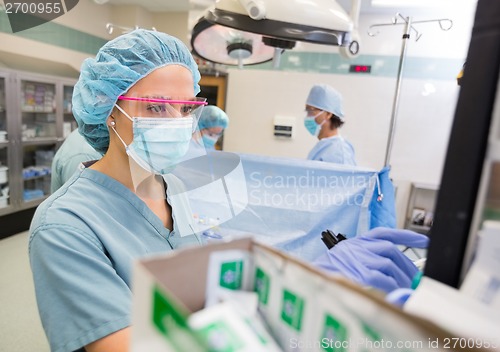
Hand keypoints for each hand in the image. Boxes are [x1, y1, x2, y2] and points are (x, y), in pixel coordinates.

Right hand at [313, 227, 428, 293]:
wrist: (310, 280)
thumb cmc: (328, 274)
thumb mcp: (347, 261)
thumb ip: (369, 264)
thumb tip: (396, 277)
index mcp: (356, 242)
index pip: (385, 233)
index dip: (406, 235)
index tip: (425, 239)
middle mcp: (359, 246)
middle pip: (391, 250)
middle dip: (407, 266)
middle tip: (414, 279)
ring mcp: (360, 258)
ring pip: (390, 264)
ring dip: (402, 279)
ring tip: (406, 290)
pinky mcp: (361, 273)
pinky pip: (384, 278)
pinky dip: (392, 286)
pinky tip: (394, 293)